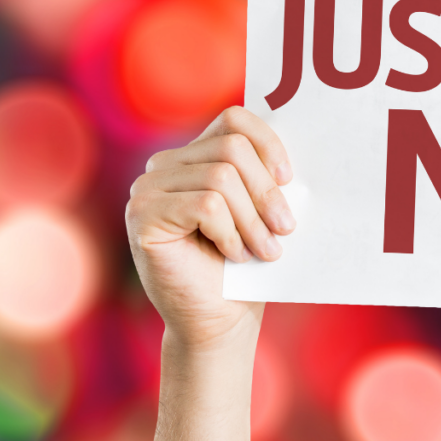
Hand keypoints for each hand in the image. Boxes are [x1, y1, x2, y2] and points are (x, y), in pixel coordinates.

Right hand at [125, 106, 293, 440]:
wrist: (219, 322)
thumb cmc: (246, 267)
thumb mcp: (263, 213)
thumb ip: (269, 178)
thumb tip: (299, 155)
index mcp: (194, 157)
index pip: (234, 119)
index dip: (268, 143)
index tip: (289, 179)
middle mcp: (163, 167)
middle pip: (231, 149)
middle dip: (267, 191)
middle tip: (286, 229)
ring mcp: (146, 190)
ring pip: (221, 178)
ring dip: (253, 220)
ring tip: (265, 251)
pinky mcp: (142, 217)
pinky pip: (205, 205)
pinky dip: (229, 232)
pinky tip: (233, 255)